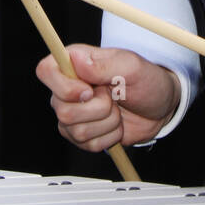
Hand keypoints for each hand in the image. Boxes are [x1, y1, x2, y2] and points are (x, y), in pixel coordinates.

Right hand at [36, 45, 179, 151]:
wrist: (159, 106)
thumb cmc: (146, 79)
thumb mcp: (131, 66)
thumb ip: (104, 64)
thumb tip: (76, 59)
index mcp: (74, 63)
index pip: (45, 71)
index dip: (64, 86)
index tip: (89, 90)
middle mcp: (68, 88)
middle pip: (62, 110)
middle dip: (98, 108)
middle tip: (114, 96)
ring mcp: (72, 114)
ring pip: (76, 130)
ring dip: (107, 122)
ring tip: (117, 108)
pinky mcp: (80, 135)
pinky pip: (88, 145)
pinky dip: (110, 136)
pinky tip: (116, 123)